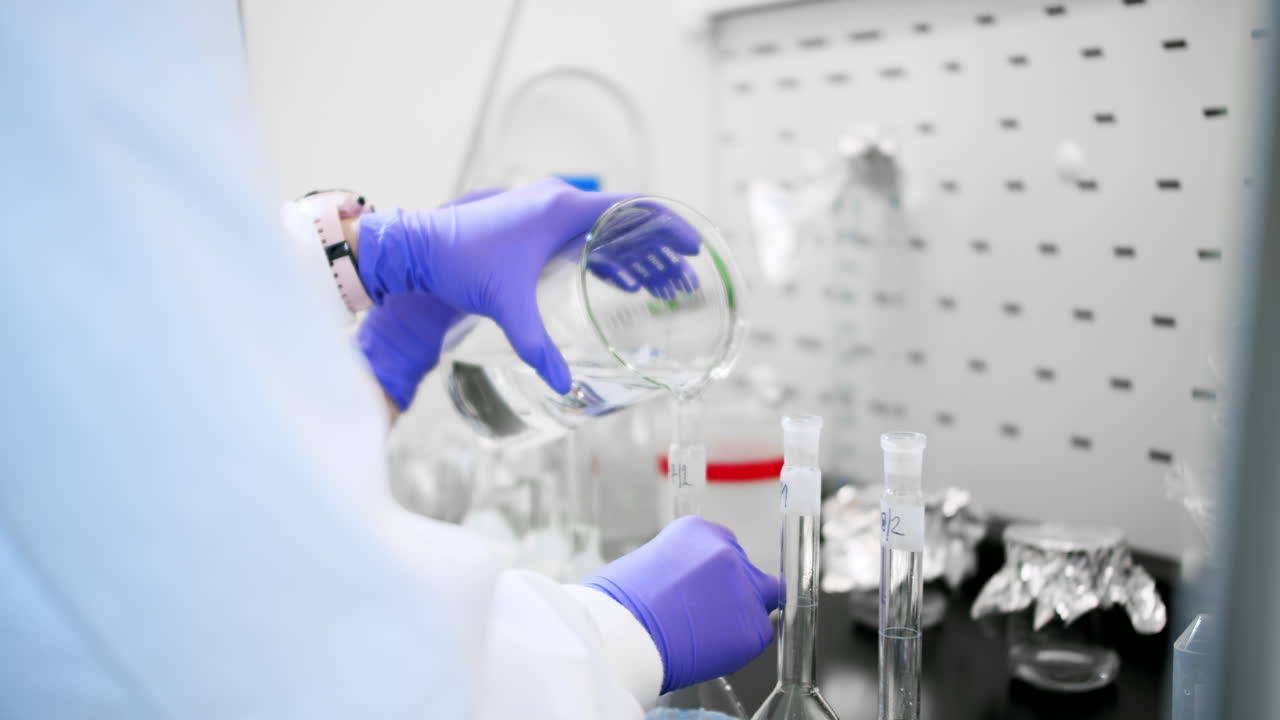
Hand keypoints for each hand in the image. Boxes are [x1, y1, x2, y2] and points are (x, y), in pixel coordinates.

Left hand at [356, 179, 701, 393]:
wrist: (417, 247)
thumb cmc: (460, 265)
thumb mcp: (505, 306)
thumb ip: (536, 344)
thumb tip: (561, 383)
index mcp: (561, 209)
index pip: (632, 207)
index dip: (668, 227)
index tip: (693, 246)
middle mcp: (558, 200)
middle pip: (625, 218)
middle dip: (658, 248)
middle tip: (685, 275)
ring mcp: (545, 208)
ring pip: (604, 227)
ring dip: (633, 253)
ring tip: (661, 284)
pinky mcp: (532, 222)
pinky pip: (582, 234)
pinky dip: (606, 255)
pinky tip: (621, 282)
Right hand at [579, 516, 780, 693]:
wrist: (622, 634)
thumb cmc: (618, 604)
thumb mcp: (647, 564)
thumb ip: (680, 566)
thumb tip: (688, 586)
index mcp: (698, 531)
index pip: (726, 547)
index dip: (716, 574)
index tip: (707, 589)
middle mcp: (727, 553)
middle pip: (748, 573)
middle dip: (732, 593)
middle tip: (706, 616)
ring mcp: (744, 589)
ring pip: (758, 605)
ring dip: (738, 619)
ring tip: (703, 636)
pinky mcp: (752, 627)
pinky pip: (756, 637)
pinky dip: (737, 646)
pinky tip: (707, 649)